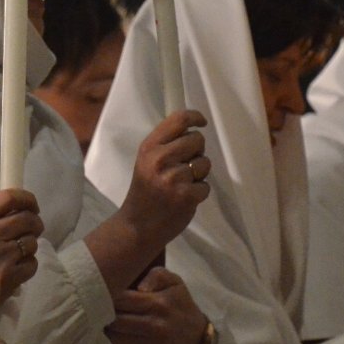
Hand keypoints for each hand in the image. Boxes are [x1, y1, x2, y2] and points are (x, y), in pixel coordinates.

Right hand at [0, 189, 42, 334]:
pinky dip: (28, 266)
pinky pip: (32, 264)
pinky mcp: (9, 278)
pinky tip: (15, 270)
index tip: (33, 206)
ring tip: (16, 255)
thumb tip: (16, 212)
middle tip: (33, 230)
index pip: (8, 197)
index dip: (28, 199)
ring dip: (29, 247)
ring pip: (32, 242)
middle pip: (28, 219)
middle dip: (35, 224)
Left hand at [107, 267, 207, 343]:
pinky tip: (114, 343)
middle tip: (98, 313)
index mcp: (158, 303)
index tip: (101, 296)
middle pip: (115, 321)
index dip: (107, 297)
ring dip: (107, 333)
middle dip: (103, 316)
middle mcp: (156, 326)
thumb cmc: (180, 306)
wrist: (199, 339)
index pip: (120, 299)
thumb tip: (140, 287)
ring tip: (104, 327)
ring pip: (117, 340)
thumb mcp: (175, 283)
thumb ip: (157, 275)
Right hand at [117, 110, 210, 249]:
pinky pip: (206, 185)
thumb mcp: (146, 161)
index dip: (195, 117)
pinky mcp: (186, 195)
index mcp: (149, 147)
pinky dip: (198, 192)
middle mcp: (160, 159)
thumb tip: (194, 128)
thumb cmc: (145, 191)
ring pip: (204, 163)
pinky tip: (183, 198)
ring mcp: (174, 178)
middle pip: (197, 139)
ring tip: (181, 184)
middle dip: (197, 152)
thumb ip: (165, 144)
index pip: (179, 119)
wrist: (137, 226)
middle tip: (184, 166)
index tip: (202, 123)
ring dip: (198, 174)